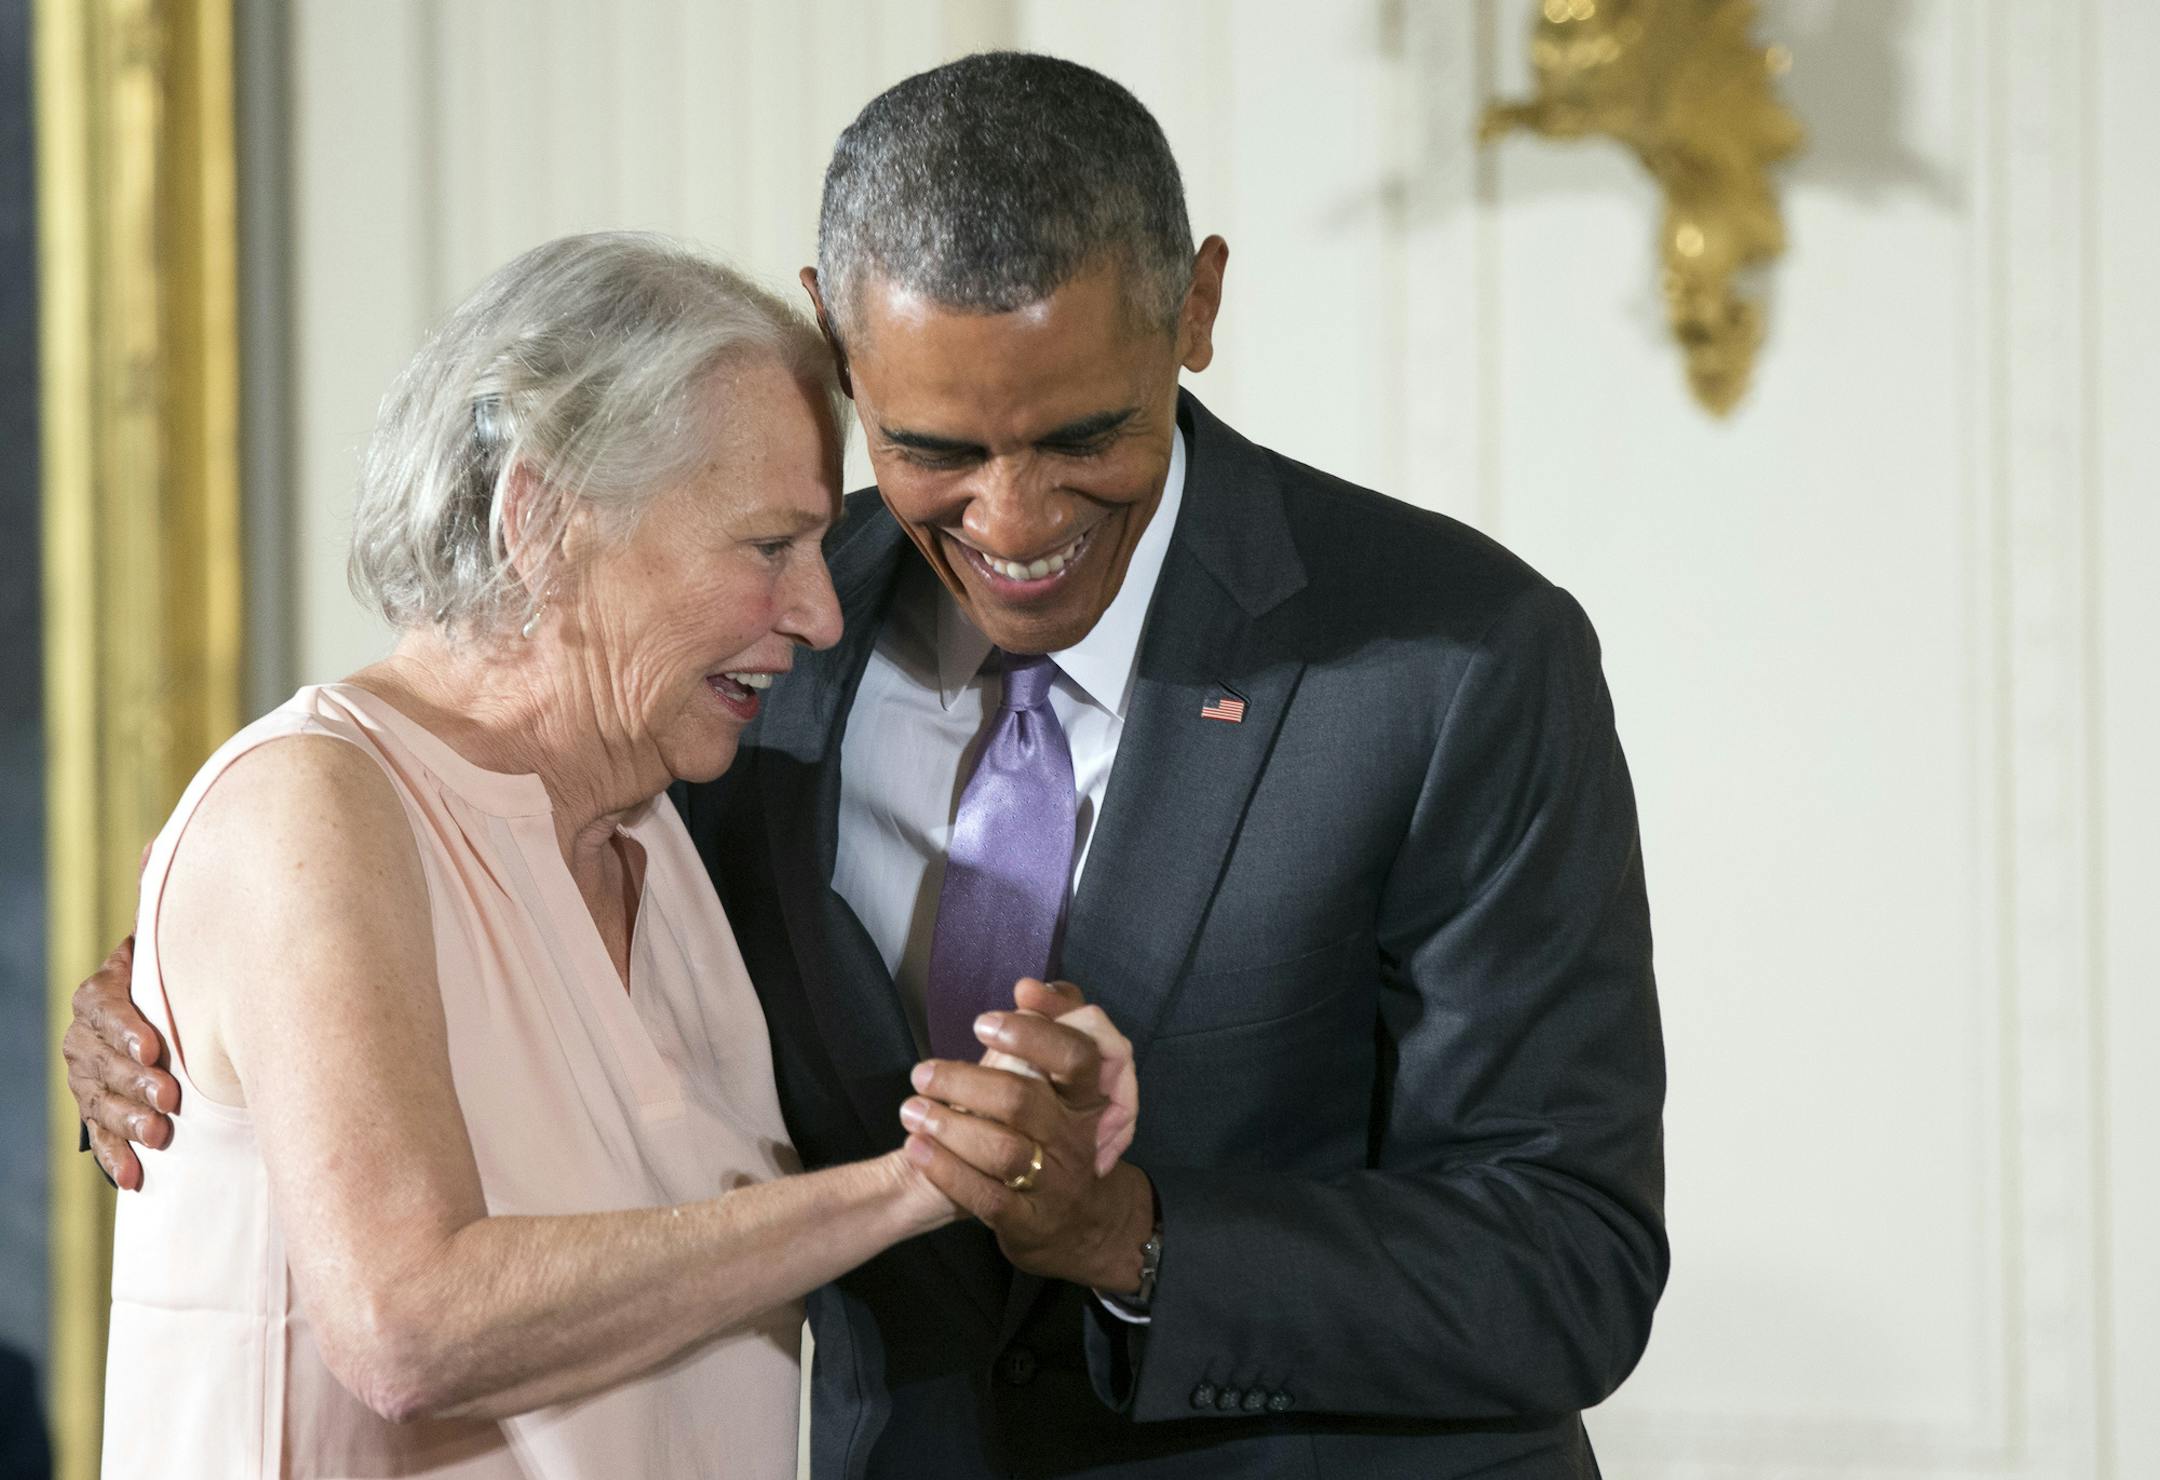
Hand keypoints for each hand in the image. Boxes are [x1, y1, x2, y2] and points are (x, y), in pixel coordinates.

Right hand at [61, 935, 178, 1189]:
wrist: (177, 1006)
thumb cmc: (185, 973)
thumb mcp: (175, 950)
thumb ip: (170, 926)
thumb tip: (160, 862)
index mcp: (104, 991)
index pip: (103, 1007)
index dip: (125, 1029)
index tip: (154, 1048)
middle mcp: (87, 1033)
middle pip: (100, 1059)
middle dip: (135, 1081)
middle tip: (170, 1100)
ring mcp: (88, 1073)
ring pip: (99, 1099)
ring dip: (127, 1120)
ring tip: (159, 1137)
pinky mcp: (98, 1106)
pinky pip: (100, 1134)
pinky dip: (116, 1155)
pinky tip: (133, 1176)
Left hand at [899, 981, 1153, 1293]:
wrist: (1072, 1224)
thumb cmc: (1051, 1134)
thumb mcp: (1059, 1084)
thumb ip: (1051, 1026)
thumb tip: (1027, 986)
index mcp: (1085, 1099)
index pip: (1075, 1056)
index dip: (1031, 1034)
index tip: (981, 1023)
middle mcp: (1075, 1140)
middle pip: (1023, 1100)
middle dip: (964, 1082)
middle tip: (922, 1074)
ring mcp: (1055, 1184)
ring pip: (1004, 1151)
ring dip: (949, 1127)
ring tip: (911, 1111)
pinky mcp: (1029, 1222)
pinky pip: (987, 1198)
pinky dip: (946, 1171)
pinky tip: (916, 1149)